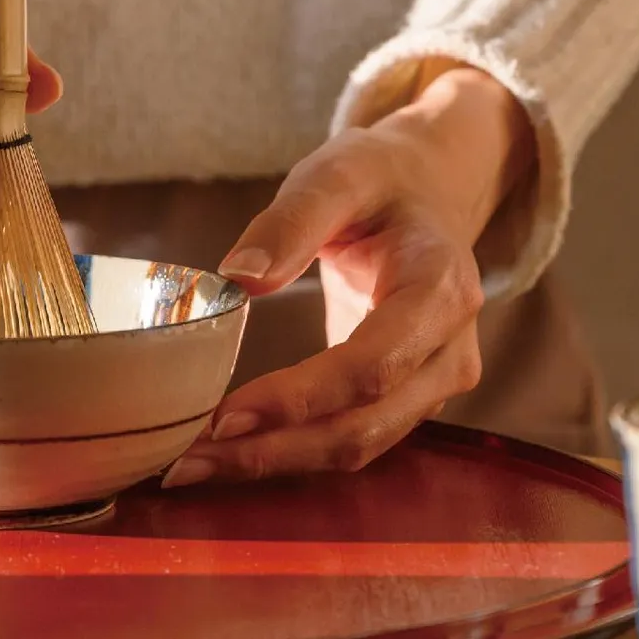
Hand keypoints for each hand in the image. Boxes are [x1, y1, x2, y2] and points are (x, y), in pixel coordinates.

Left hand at [162, 64, 534, 486]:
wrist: (428, 193)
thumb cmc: (378, 181)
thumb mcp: (337, 174)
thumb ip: (293, 219)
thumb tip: (240, 276)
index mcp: (440, 288)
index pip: (373, 365)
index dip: (301, 398)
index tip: (224, 415)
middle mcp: (450, 350)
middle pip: (364, 425)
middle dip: (273, 449)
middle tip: (187, 460)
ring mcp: (435, 383)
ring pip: (357, 445)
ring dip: (274, 461)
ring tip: (192, 465)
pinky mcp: (407, 399)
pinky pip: (350, 439)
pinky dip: (289, 451)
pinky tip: (228, 452)